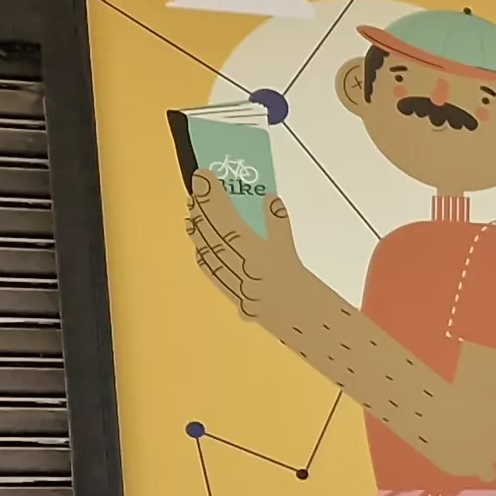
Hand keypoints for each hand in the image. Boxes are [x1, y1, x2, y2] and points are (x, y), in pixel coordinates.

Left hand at [189, 174, 306, 331]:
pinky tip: (197, 244)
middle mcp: (245, 271)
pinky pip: (212, 273)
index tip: (204, 177)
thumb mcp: (291, 248)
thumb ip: (279, 224)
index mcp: (261, 256)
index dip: (212, 197)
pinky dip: (202, 256)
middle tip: (195, 188)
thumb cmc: (298, 283)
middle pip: (214, 235)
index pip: (228, 221)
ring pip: (209, 252)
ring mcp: (236, 283)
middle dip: (202, 208)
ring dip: (198, 230)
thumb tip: (269, 200)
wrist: (303, 319)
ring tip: (192, 211)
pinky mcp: (232, 294)